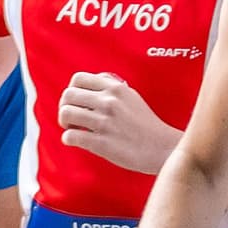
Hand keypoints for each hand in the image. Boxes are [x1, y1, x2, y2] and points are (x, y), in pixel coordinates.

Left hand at [56, 72, 179, 173]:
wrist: (162, 149)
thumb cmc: (146, 125)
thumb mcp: (132, 97)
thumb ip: (111, 88)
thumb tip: (89, 84)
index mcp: (116, 89)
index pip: (78, 78)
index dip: (72, 90)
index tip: (76, 101)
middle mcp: (109, 102)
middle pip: (68, 95)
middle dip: (65, 106)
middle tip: (72, 117)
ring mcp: (104, 123)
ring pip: (65, 114)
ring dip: (65, 123)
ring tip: (74, 128)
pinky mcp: (101, 143)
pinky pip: (70, 136)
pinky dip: (69, 139)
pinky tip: (78, 141)